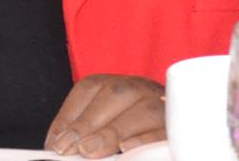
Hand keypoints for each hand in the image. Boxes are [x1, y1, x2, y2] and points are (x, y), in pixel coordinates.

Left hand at [45, 74, 165, 156]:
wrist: (182, 136)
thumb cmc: (126, 134)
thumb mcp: (101, 128)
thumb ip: (82, 135)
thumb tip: (58, 147)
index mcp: (118, 86)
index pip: (90, 88)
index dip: (70, 115)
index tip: (56, 144)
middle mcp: (142, 90)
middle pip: (117, 94)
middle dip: (89, 123)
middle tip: (72, 149)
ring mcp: (164, 107)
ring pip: (144, 109)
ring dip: (114, 131)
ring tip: (90, 151)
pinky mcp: (177, 129)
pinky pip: (166, 131)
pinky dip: (145, 140)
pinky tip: (127, 150)